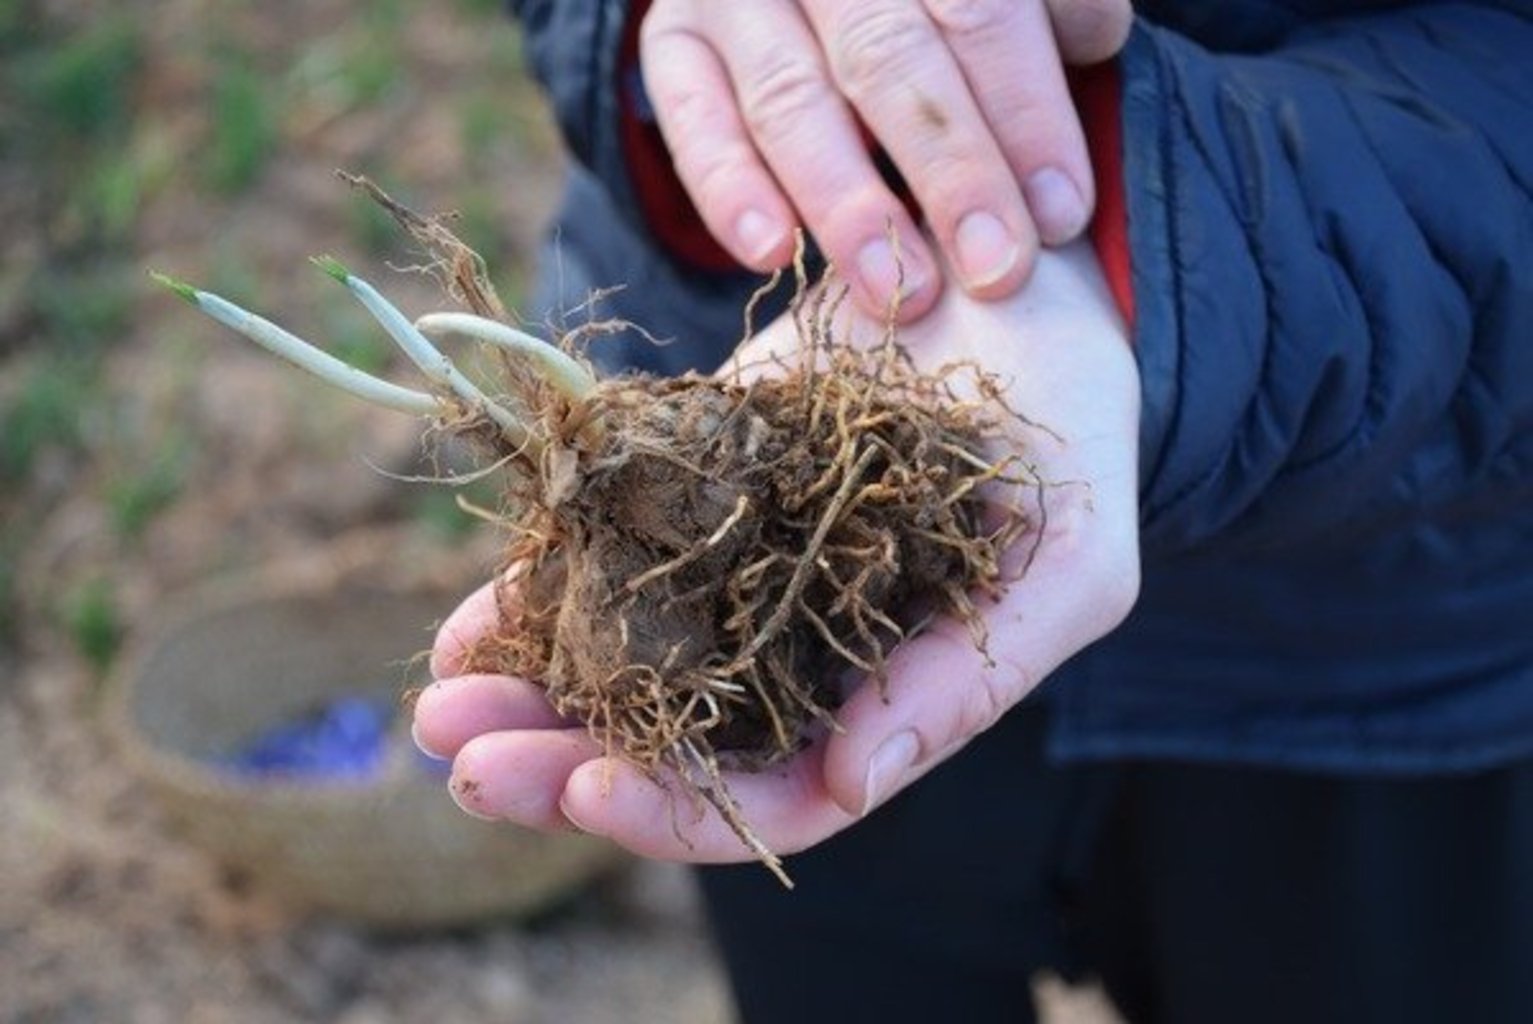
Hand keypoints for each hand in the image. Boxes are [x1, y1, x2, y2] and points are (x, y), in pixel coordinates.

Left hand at [413, 239, 1140, 861]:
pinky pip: (602, 558)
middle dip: (560, 760)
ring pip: (617, 663)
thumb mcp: (1069, 562)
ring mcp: (733, 574)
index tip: (588, 793)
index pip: (776, 797)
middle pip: (669, 744)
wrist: (1009, 283)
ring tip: (437, 697)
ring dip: (524, 687)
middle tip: (460, 754)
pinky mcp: (688, 491)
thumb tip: (851, 783)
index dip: (682, 812)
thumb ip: (970, 677)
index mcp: (884, 699)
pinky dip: (535, 592)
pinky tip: (468, 618)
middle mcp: (794, 654)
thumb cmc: (1071, 436)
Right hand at [639, 0, 1131, 318]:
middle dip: (950, 170)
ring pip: (790, 98)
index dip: (1026, 112)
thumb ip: (1049, 5)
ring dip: (847, 203)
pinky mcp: (674, 43)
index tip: (1061, 213)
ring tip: (899, 289)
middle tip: (995, 269)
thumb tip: (1094, 40)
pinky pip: (691, 119)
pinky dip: (729, 189)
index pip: (979, 10)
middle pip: (888, 56)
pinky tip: (772, 253)